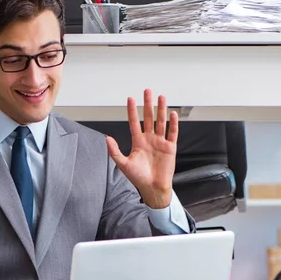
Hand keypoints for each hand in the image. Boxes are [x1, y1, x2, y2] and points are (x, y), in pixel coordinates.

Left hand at [106, 88, 178, 208]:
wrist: (153, 188)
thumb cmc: (139, 178)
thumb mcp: (123, 164)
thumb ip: (115, 151)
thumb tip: (107, 138)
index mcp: (138, 142)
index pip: (134, 122)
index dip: (132, 111)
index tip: (130, 99)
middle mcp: (149, 140)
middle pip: (148, 118)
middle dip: (147, 104)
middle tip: (147, 91)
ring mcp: (160, 142)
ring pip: (161, 122)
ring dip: (161, 110)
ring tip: (161, 97)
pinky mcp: (170, 148)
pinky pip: (172, 133)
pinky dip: (173, 124)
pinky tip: (172, 114)